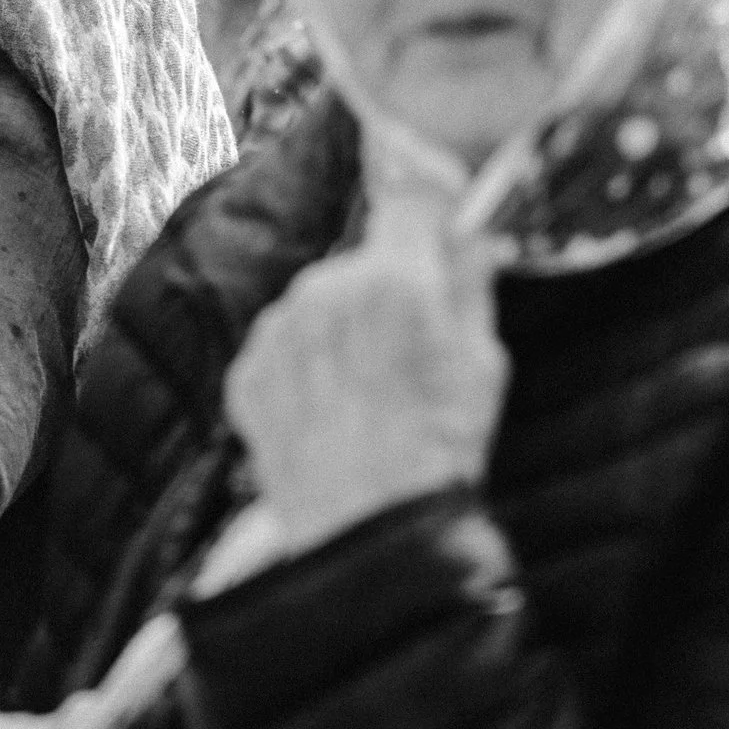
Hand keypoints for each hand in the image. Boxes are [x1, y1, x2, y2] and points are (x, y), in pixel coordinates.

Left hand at [222, 177, 508, 554]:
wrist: (364, 535)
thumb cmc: (438, 451)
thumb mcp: (483, 362)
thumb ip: (469, 278)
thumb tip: (462, 221)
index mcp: (394, 279)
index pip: (406, 193)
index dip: (422, 197)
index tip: (427, 207)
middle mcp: (323, 289)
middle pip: (359, 262)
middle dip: (383, 291)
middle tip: (407, 356)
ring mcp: (277, 331)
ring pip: (316, 307)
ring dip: (339, 334)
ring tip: (368, 399)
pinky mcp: (246, 373)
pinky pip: (282, 352)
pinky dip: (305, 374)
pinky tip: (333, 418)